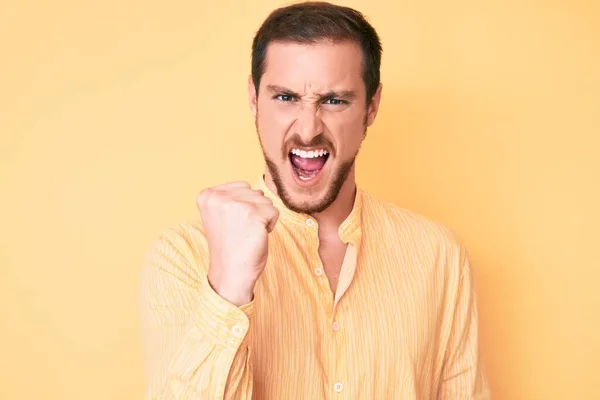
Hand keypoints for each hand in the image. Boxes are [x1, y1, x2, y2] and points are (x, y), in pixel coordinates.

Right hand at [197, 182, 278, 305]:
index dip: (243, 207)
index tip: (231, 224)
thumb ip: (232, 198)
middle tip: (241, 231)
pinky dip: (270, 225)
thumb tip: (258, 190)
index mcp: (207, 196)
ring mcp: (235, 205)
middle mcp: (218, 197)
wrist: (231, 273)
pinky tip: (256, 237)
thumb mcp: (222, 214)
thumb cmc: (230, 246)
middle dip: (254, 211)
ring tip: (247, 234)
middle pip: (255, 192)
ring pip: (265, 201)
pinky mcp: (253, 214)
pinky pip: (274, 212)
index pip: (242, 186)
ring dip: (262, 218)